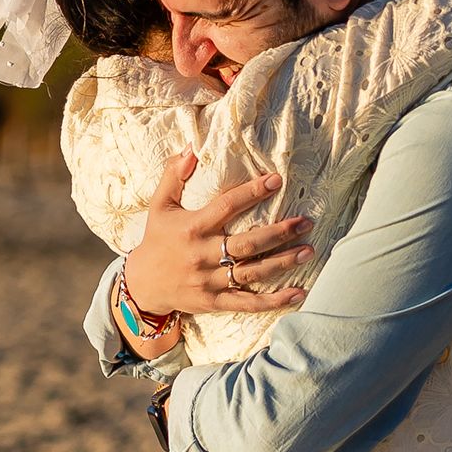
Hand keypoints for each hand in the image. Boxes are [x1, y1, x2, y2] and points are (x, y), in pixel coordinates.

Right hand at [124, 152, 312, 319]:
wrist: (143, 284)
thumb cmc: (157, 239)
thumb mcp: (160, 204)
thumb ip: (174, 175)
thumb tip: (192, 147)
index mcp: (192, 227)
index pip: (227, 206)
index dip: (253, 192)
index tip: (277, 181)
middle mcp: (202, 255)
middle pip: (247, 244)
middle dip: (279, 233)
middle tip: (306, 222)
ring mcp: (210, 281)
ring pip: (253, 273)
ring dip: (284, 262)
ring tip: (309, 250)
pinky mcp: (215, 301)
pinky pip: (248, 303)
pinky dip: (275, 301)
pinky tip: (299, 292)